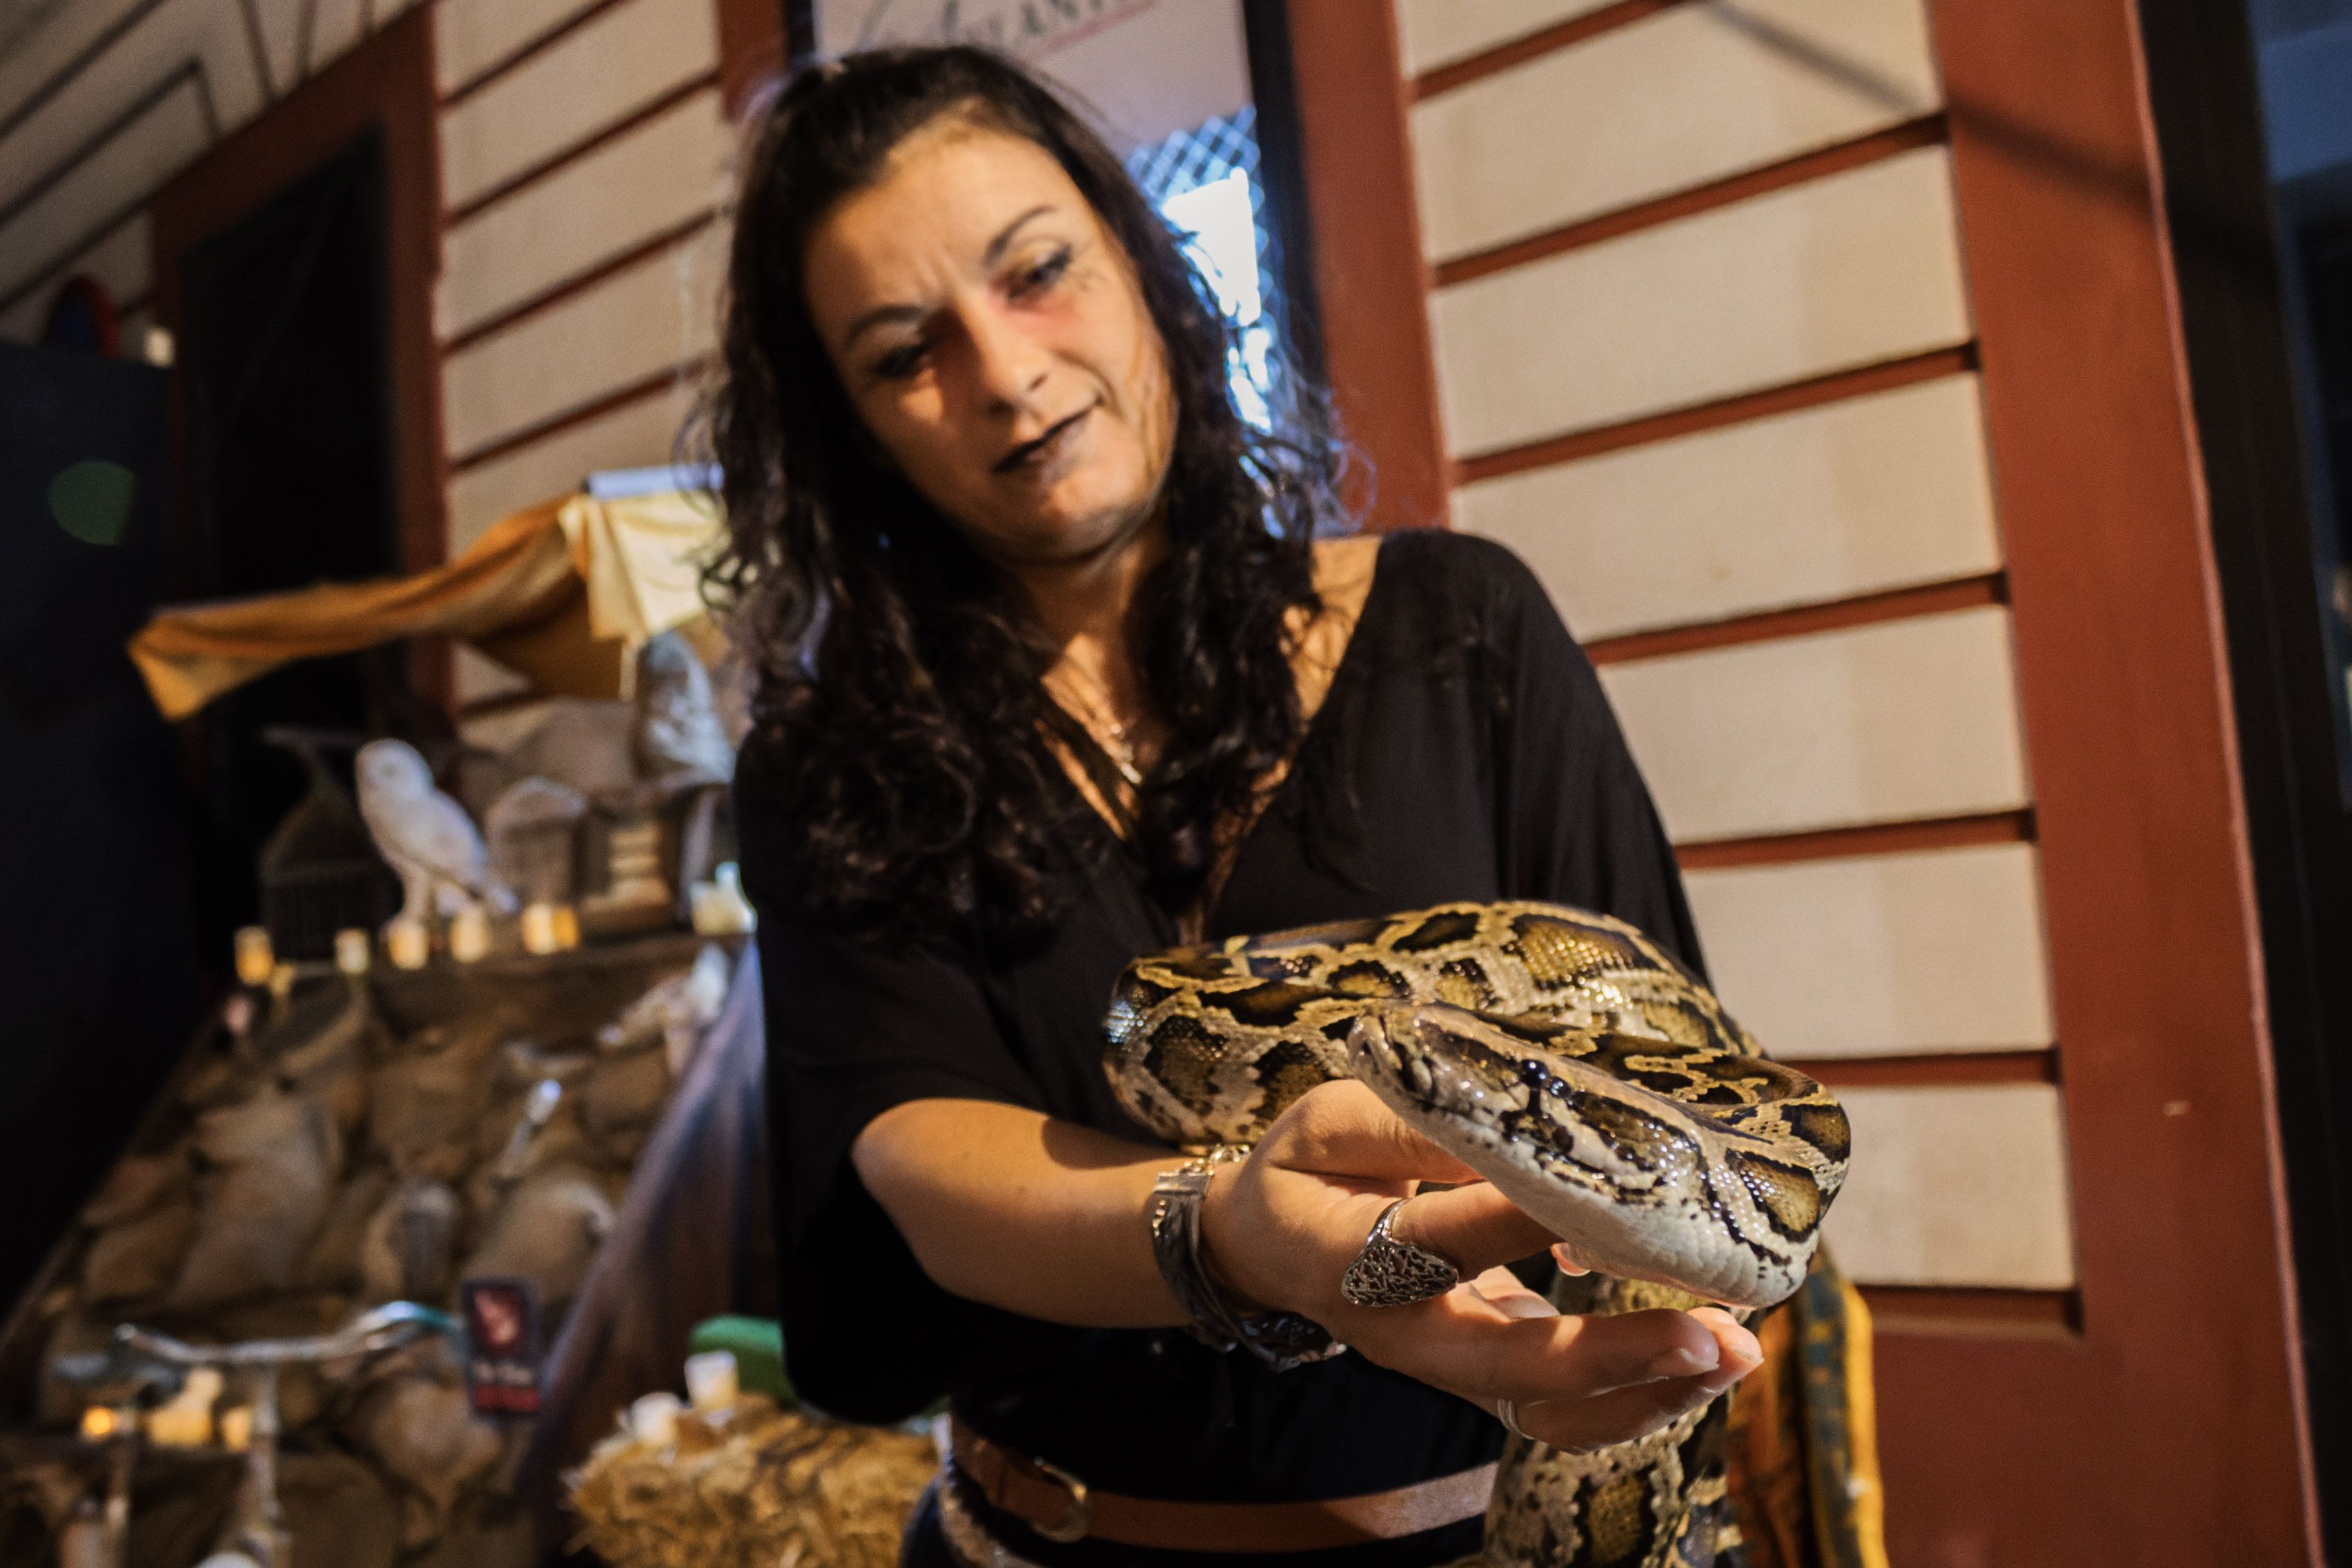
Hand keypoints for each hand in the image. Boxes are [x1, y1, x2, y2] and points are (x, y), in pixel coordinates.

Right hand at [1199, 1080, 1761, 1452]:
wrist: (1267, 1248)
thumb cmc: (1305, 1169)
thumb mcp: (1331, 1121)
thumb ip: (1412, 1124)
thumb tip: (1507, 1119)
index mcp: (1349, 1260)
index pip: (1443, 1243)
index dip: (1518, 1222)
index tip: (1607, 1194)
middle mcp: (1404, 1335)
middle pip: (1513, 1367)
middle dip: (1619, 1358)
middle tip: (1715, 1336)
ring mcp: (1450, 1366)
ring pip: (1549, 1411)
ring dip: (1647, 1392)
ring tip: (1732, 1353)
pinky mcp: (1487, 1374)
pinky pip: (1561, 1409)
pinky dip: (1636, 1395)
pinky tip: (1698, 1358)